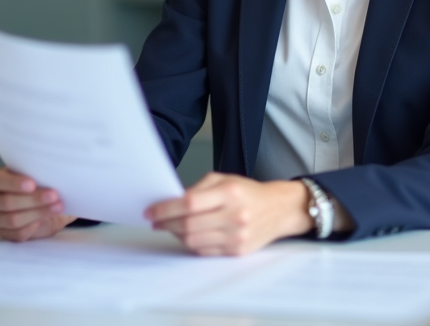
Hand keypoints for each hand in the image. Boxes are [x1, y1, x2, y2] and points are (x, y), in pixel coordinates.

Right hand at [0, 167, 76, 241]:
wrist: (39, 202)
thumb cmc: (33, 183)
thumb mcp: (31, 174)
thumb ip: (33, 172)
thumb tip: (49, 173)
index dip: (14, 183)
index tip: (33, 184)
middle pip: (7, 202)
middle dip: (33, 199)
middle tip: (53, 195)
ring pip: (13, 220)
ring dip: (38, 213)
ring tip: (57, 206)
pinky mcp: (4, 233)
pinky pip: (18, 233)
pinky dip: (33, 226)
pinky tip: (45, 219)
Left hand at [144, 172, 311, 255]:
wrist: (278, 209)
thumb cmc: (247, 192)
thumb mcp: (224, 179)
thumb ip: (198, 189)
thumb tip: (170, 202)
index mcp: (229, 193)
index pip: (189, 203)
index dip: (165, 209)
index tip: (151, 211)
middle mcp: (234, 215)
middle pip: (188, 225)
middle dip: (166, 224)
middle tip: (156, 221)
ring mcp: (236, 235)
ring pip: (193, 241)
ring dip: (176, 235)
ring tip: (171, 227)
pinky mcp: (237, 250)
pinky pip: (204, 251)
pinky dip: (191, 243)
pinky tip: (188, 234)